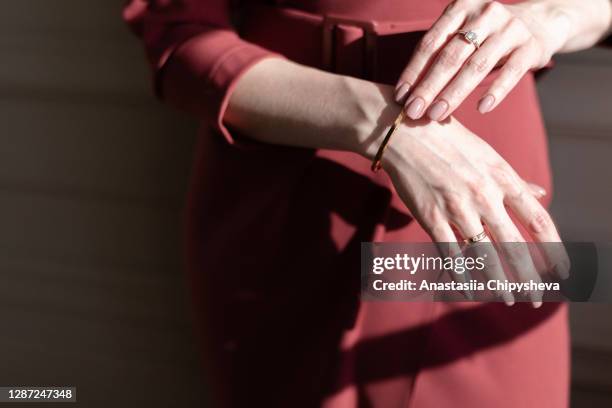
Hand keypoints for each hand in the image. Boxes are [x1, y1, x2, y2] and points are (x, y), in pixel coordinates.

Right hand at [379, 116, 569, 305]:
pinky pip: (449, 254)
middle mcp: (484, 196)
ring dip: (498, 283)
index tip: (562, 271)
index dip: (554, 250)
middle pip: (515, 247)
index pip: (538, 220)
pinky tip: (469, 291)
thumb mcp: (489, 155)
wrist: (406, 132)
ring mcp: (457, 208)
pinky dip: (461, 276)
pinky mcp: (430, 216)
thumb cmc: (450, 141)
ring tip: (507, 299)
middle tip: (537, 298)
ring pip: (484, 256)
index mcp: (503, 178)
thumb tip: (542, 194)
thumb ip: (515, 180)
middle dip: (529, 278)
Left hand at [395, 0, 566, 119]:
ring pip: (476, 66)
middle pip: (450, 56)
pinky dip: (495, 91)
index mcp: (460, 8)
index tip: (400, 96)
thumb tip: (406, 92)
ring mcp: (509, 29)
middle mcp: (484, 14)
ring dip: (453, 93)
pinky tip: (481, 109)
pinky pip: (510, 72)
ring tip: (436, 115)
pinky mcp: (531, 47)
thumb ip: (438, 54)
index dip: (413, 71)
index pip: (430, 43)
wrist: (540, 22)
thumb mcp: (462, 34)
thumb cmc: (487, 35)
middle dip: (429, 87)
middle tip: (413, 112)